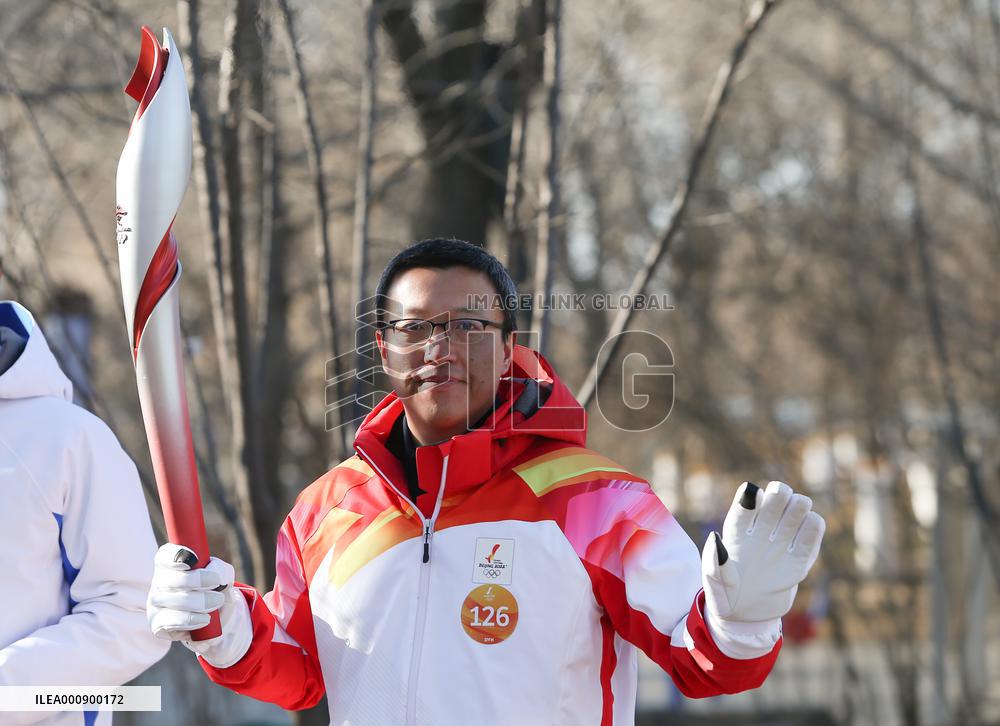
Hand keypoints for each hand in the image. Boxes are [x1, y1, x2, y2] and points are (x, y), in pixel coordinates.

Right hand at [147, 543, 251, 667]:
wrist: (217, 622)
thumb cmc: (216, 593)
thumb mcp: (223, 577)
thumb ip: (220, 571)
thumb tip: (214, 576)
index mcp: (172, 565)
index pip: (164, 557)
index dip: (174, 556)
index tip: (193, 560)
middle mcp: (160, 583)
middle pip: (169, 578)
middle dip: (196, 580)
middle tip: (216, 582)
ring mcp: (156, 604)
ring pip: (170, 600)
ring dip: (198, 601)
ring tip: (216, 601)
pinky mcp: (157, 624)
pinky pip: (169, 621)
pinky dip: (190, 619)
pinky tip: (205, 619)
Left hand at [702, 481, 824, 624]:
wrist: (747, 616)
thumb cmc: (725, 596)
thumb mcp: (715, 584)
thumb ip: (716, 564)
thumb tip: (716, 538)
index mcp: (736, 533)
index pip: (744, 506)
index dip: (750, 498)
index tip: (753, 494)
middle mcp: (760, 532)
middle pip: (775, 498)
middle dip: (781, 494)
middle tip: (781, 503)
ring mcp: (781, 543)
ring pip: (796, 508)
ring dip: (799, 506)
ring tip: (793, 520)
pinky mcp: (800, 558)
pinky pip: (813, 531)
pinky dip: (814, 525)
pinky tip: (808, 530)